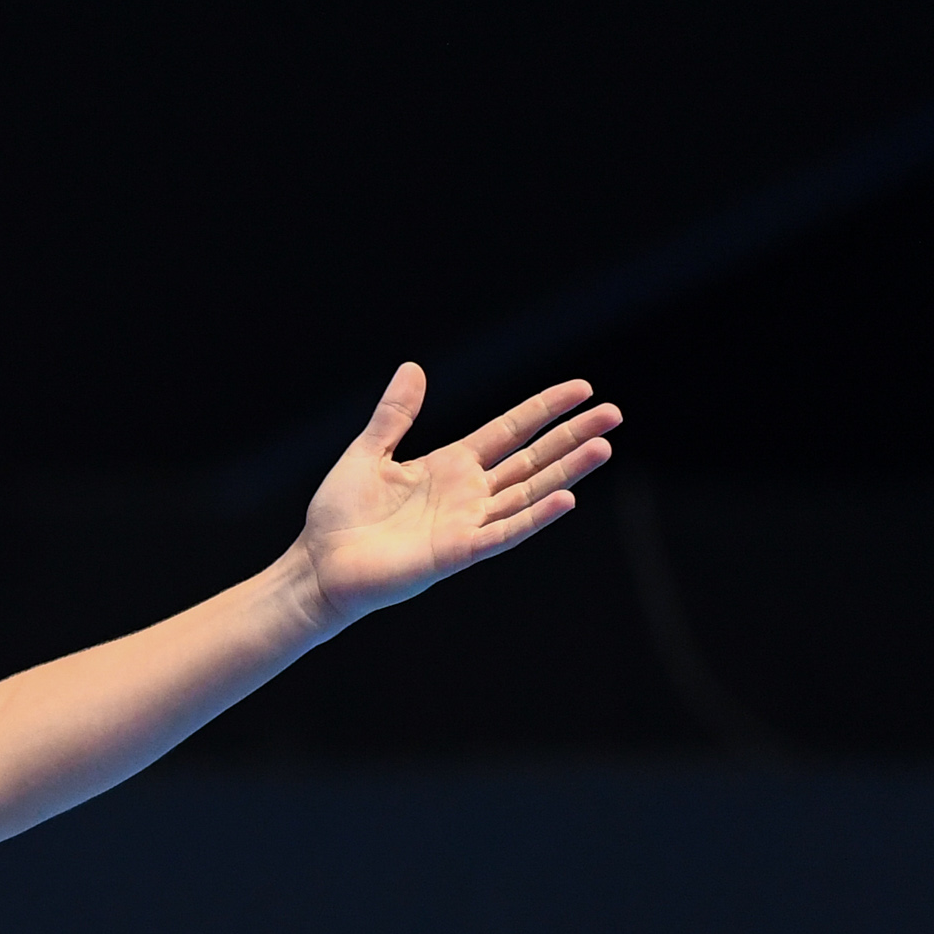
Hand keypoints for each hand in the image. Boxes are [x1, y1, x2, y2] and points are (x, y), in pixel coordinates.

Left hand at [292, 363, 618, 631]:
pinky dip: (534, 517)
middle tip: (614, 414)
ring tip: (604, 447)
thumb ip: (395, 415)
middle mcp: (468, 493)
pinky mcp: (457, 553)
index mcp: (450, 465)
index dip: (544, 409)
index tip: (582, 389)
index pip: (510, 430)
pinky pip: (504, 533)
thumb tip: (413, 367)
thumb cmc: (339, 516)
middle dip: (572, 436)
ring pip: (528, 492)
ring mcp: (467, 523)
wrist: (318, 566)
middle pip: (532, 459)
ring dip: (567, 472)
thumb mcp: (367, 454)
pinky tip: (566, 498)